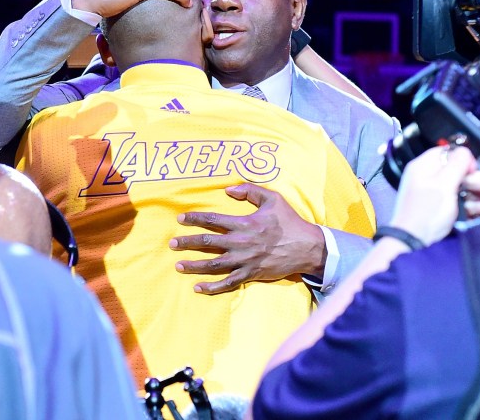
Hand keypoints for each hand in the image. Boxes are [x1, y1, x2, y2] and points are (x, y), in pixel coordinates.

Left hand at [170, 184, 325, 294]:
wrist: (307, 248)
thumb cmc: (290, 222)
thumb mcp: (273, 199)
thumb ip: (250, 191)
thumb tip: (228, 190)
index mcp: (245, 224)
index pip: (213, 221)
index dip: (195, 219)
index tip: (181, 219)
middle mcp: (241, 243)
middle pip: (208, 243)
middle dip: (188, 243)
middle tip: (172, 244)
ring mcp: (245, 261)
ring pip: (214, 265)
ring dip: (194, 265)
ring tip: (179, 265)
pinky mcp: (251, 274)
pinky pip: (228, 283)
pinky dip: (212, 287)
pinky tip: (198, 288)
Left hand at [390, 146, 479, 244]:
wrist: (412, 243)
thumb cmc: (424, 214)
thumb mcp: (443, 185)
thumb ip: (456, 165)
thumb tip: (465, 151)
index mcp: (425, 167)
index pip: (449, 154)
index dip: (466, 161)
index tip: (478, 171)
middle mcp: (430, 177)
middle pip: (462, 173)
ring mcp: (435, 193)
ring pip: (464, 188)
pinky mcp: (441, 208)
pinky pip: (461, 201)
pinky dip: (475, 203)